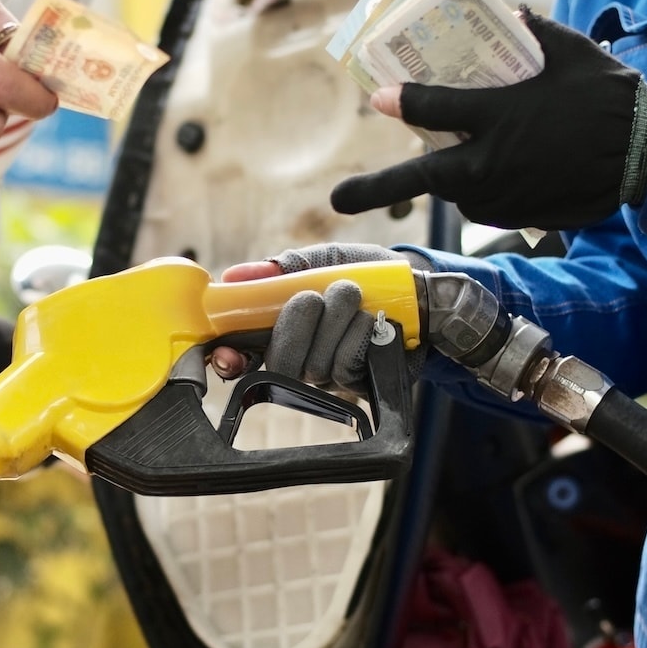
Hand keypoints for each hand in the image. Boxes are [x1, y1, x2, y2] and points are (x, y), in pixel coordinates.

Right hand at [212, 244, 428, 390]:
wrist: (418, 291)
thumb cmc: (366, 276)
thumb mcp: (323, 260)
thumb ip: (282, 269)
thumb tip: (234, 276)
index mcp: (280, 329)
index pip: (241, 354)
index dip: (230, 357)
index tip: (228, 352)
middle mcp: (301, 360)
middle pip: (279, 363)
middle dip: (297, 321)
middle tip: (317, 295)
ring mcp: (330, 378)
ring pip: (315, 364)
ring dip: (338, 318)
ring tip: (355, 297)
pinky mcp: (361, 386)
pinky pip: (346, 366)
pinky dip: (360, 333)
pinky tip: (373, 322)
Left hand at [331, 9, 646, 230]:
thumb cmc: (607, 94)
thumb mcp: (568, 51)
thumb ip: (531, 31)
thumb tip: (509, 13)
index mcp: (496, 117)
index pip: (430, 108)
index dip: (400, 101)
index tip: (379, 97)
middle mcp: (489, 163)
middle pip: (419, 177)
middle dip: (375, 189)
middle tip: (338, 199)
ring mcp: (502, 196)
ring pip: (453, 189)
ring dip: (446, 174)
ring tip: (455, 154)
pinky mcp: (518, 216)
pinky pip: (484, 203)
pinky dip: (480, 187)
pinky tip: (493, 169)